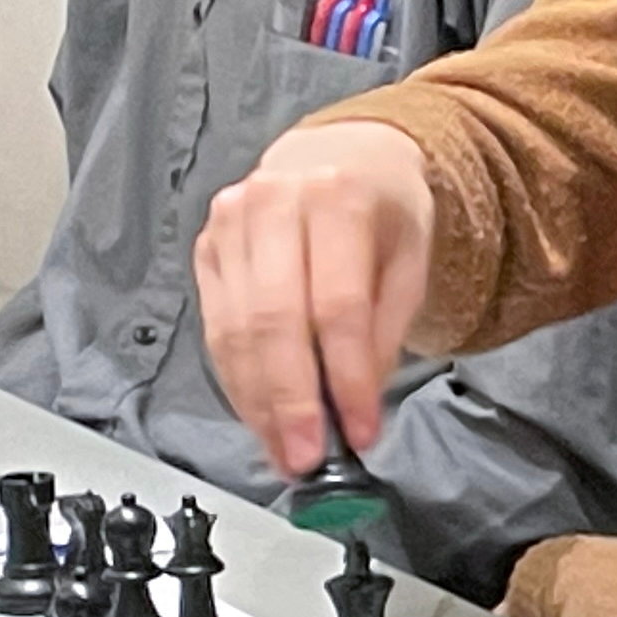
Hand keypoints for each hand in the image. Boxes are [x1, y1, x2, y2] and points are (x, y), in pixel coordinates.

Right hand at [191, 120, 436, 473]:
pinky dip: (239, 380)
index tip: (359, 432)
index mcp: (338, 198)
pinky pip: (217, 329)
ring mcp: (229, 225)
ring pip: (235, 331)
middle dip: (290, 402)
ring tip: (285, 452)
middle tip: (308, 458)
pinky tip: (262, 416)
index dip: (345, 378)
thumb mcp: (411, 262)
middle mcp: (273, 205)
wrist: (339, 158)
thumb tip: (354, 405)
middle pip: (273, 321)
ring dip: (258, 403)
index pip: (337, 306)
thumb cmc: (383, 213)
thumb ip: (383, 330)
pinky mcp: (206, 248)